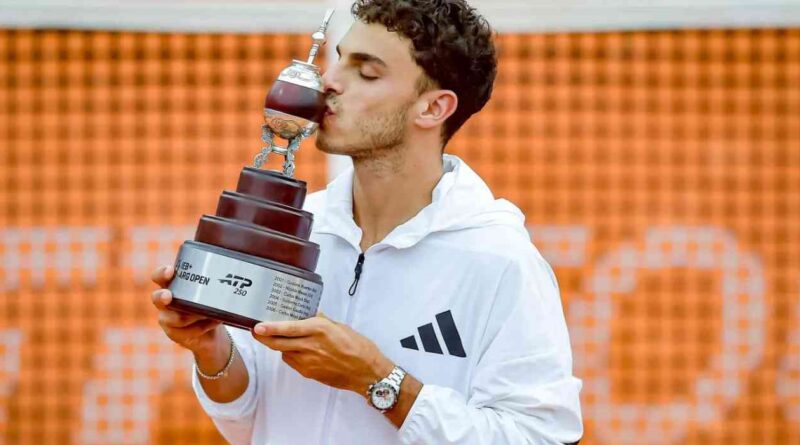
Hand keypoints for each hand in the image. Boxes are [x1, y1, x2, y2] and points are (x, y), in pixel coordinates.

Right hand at [150, 265, 222, 354]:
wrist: (211, 333)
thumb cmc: (211, 305)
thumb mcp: (213, 292)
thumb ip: (217, 283)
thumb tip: (234, 274)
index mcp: (173, 285)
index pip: (160, 276)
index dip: (162, 273)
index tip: (171, 271)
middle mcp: (166, 302)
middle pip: (157, 298)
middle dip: (162, 296)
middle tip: (169, 296)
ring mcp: (168, 319)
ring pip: (175, 318)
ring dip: (195, 315)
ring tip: (210, 313)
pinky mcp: (174, 334)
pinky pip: (188, 331)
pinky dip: (203, 326)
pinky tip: (214, 322)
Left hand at [252, 313, 393, 394]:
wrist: (367, 372)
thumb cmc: (358, 347)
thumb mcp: (340, 327)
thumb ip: (322, 321)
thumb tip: (310, 315)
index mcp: (319, 330)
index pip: (288, 328)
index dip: (270, 328)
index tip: (257, 326)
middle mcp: (311, 346)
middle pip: (279, 344)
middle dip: (264, 338)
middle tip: (256, 332)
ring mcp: (309, 362)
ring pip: (284, 353)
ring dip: (278, 346)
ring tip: (277, 339)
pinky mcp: (309, 373)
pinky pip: (292, 362)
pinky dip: (290, 355)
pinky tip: (295, 351)